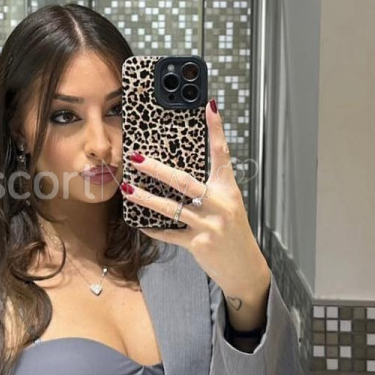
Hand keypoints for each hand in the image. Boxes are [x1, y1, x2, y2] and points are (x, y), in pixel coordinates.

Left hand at [121, 99, 270, 328]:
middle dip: (157, 169)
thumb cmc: (233, 233)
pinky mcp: (199, 244)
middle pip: (185, 182)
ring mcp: (209, 225)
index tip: (208, 106)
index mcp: (228, 190)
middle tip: (136, 158)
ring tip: (128, 189)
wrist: (245, 268)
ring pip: (172, 208)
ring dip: (146, 198)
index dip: (216, 129)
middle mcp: (220, 204)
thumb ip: (209, 190)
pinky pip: (170, 234)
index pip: (222, 154)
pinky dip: (154, 229)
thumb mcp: (228, 206)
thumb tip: (179, 173)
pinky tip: (139, 223)